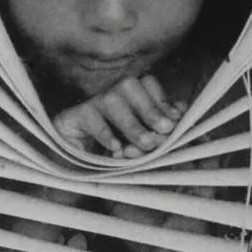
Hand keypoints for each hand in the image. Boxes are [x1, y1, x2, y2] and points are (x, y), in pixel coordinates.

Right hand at [55, 75, 184, 158]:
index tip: (173, 123)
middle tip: (164, 131)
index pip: (147, 83)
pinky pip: (90, 117)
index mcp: (127, 98)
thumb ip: (158, 130)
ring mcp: (90, 105)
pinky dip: (105, 133)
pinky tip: (115, 149)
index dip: (162, 101)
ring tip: (145, 145)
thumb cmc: (111, 156)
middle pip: (130, 85)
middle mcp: (109, 96)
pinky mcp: (72, 118)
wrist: (73, 168)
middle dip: (151, 109)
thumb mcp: (140, 145)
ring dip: (132, 124)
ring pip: (112, 100)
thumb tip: (180, 113)